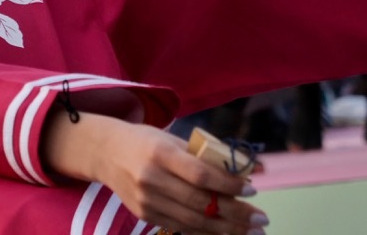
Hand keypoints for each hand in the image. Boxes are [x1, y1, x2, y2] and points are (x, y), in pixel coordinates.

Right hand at [44, 113, 266, 234]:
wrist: (105, 152)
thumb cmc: (146, 141)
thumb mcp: (174, 140)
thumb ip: (208, 156)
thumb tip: (253, 167)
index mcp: (160, 153)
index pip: (200, 174)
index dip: (229, 185)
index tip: (253, 189)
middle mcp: (151, 178)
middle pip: (200, 203)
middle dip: (236, 214)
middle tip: (261, 218)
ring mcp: (146, 200)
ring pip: (194, 222)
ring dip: (227, 229)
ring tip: (251, 231)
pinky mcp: (144, 215)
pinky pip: (181, 228)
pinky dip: (207, 233)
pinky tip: (226, 232)